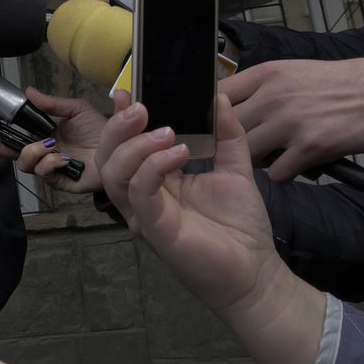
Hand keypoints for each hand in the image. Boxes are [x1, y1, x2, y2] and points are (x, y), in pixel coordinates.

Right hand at [0, 87, 105, 192]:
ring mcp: (49, 168)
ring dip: (32, 152)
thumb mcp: (76, 109)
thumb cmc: (100, 130)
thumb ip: (51, 103)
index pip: (13, 134)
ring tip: (49, 145)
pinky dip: (50, 164)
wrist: (121, 147)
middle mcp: (42, 152)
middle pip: (9, 153)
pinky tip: (63, 158)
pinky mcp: (60, 181)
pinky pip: (44, 174)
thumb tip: (28, 91)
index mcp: (42, 135)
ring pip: (24, 165)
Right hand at [95, 91, 324, 363]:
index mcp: (154, 179)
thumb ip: (226, 133)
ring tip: (167, 131)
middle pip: (107, 156)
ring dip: (135, 145)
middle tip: (141, 108)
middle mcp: (141, 195)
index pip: (124, 144)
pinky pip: (140, 192)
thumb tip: (218, 96)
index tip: (128, 91)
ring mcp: (144, 213)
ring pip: (113, 173)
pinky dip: (153, 167)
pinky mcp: (154, 229)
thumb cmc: (240, 226)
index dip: (120, 118)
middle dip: (118, 127)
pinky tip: (180, 152)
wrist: (256, 271)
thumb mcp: (235, 168)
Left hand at [220, 57, 363, 180]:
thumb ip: (262, 87)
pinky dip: (283, 175)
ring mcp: (291, 122)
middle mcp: (273, 96)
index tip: (211, 128)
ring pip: (247, 154)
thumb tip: (229, 103)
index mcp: (267, 74)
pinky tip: (294, 167)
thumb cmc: (343, 84)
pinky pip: (276, 174)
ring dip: (255, 161)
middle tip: (239, 150)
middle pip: (226, 129)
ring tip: (271, 157)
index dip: (210, 116)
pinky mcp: (311, 147)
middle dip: (228, 144)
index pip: (217, 95)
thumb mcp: (295, 72)